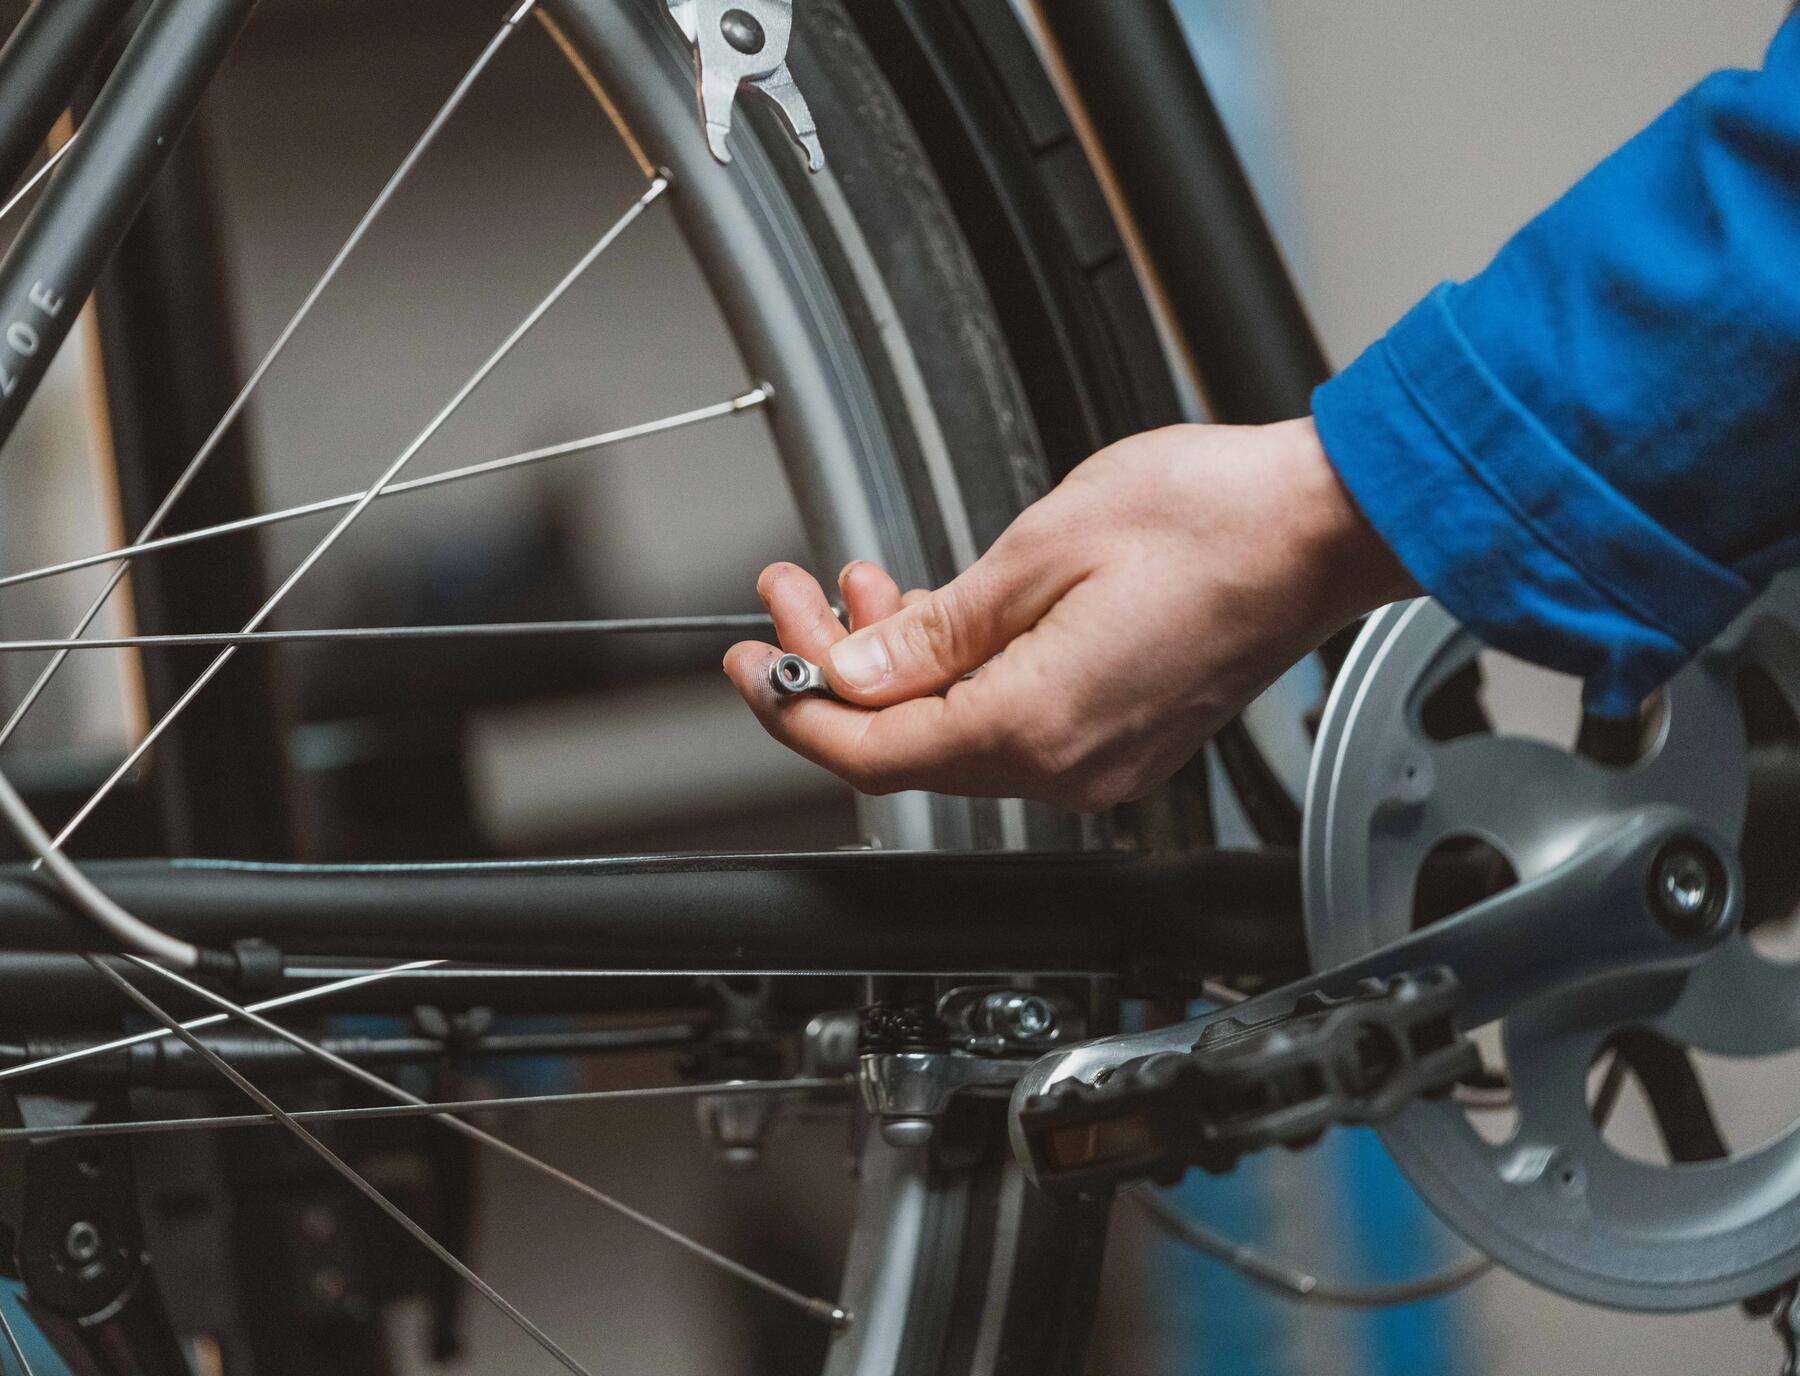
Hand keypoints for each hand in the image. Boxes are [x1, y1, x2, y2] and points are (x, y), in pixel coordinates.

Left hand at [723, 418, 1415, 808]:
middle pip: (908, 745)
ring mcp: (1101, 758)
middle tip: (791, 601)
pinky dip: (958, 674)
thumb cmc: (1212, 520)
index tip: (753, 663)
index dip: (796, 711)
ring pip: (955, 732)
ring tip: (858, 588)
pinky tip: (934, 619)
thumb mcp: (1039, 552)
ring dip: (896, 666)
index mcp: (1039, 722)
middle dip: (836, 673)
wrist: (1324, 526)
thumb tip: (854, 675)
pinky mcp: (1122, 734)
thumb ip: (932, 631)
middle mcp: (1070, 764)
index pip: (875, 749)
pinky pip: (1010, 723)